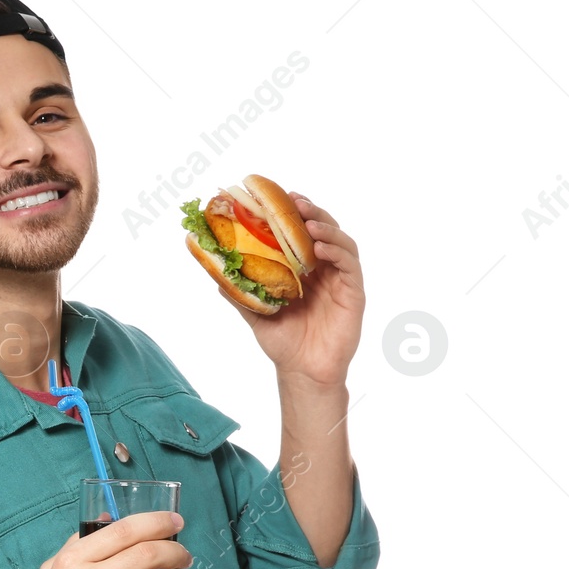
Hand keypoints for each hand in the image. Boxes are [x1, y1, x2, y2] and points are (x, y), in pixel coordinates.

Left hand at [222, 193, 362, 388]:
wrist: (302, 371)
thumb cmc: (283, 342)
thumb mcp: (256, 313)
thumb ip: (240, 293)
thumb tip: (215, 276)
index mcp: (303, 270)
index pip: (301, 233)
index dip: (294, 213)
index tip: (281, 196)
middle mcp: (324, 270)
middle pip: (323, 230)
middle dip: (311, 212)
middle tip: (295, 201)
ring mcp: (341, 280)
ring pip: (340, 243)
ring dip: (326, 228)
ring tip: (308, 223)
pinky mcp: (353, 293)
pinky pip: (350, 266)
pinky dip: (337, 252)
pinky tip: (321, 248)